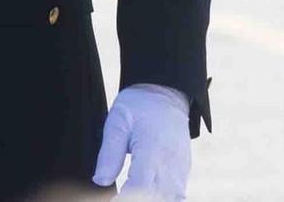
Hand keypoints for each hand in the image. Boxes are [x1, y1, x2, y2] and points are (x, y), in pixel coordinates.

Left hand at [93, 84, 190, 199]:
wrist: (166, 93)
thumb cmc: (138, 106)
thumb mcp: (117, 121)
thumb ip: (110, 153)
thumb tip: (100, 181)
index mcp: (152, 149)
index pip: (140, 186)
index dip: (126, 200)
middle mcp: (170, 163)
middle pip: (157, 198)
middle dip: (137, 201)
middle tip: (118, 198)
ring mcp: (180, 169)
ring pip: (170, 199)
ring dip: (152, 201)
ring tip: (129, 196)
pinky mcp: (184, 171)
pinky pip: (178, 196)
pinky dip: (165, 200)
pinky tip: (147, 197)